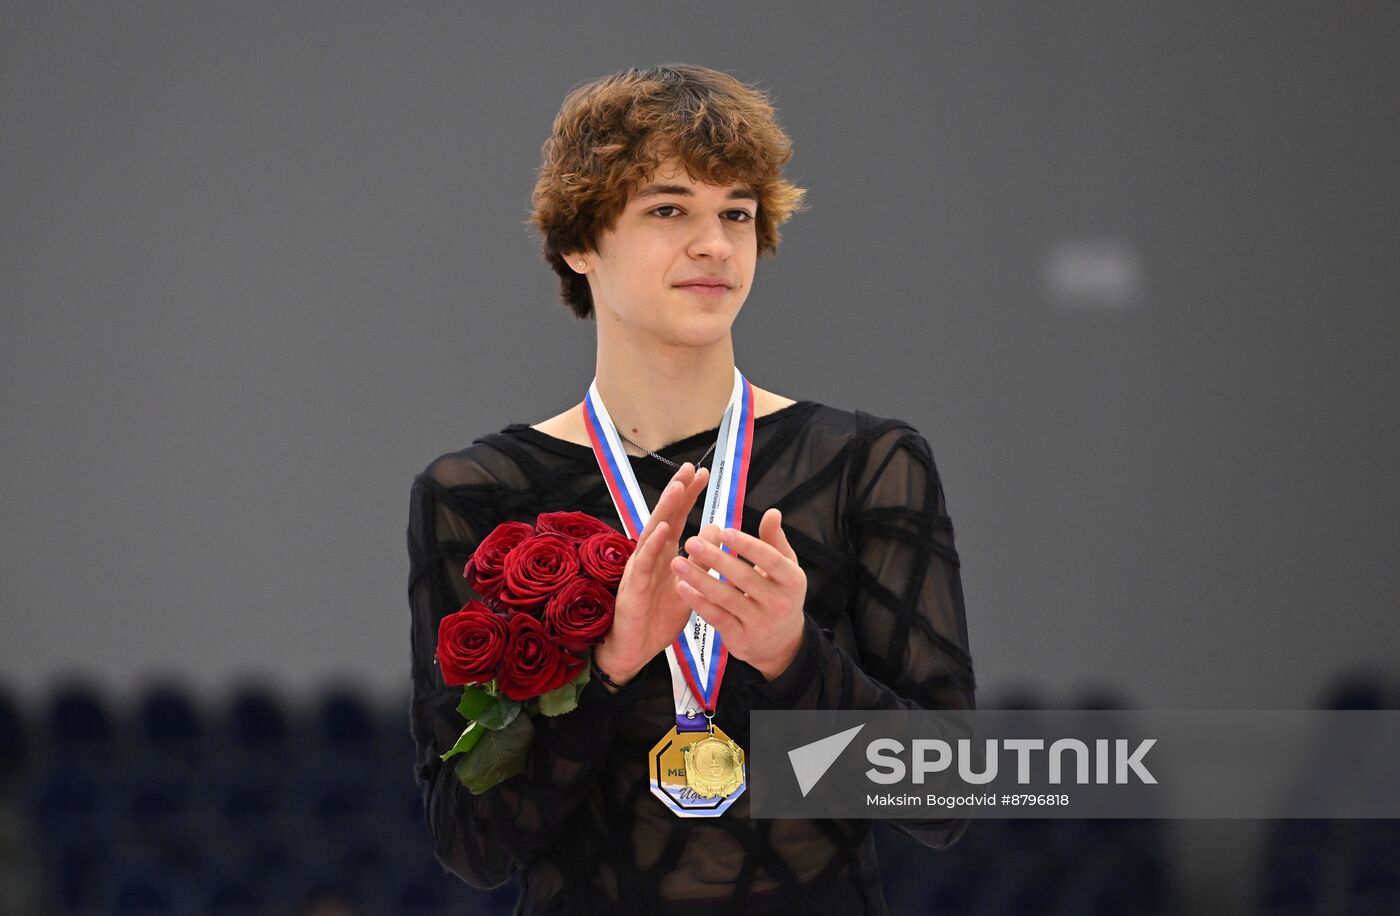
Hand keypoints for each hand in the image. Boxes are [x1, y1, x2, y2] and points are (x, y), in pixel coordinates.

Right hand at [594, 461, 710, 686]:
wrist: (636, 649)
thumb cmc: (659, 617)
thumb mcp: (688, 585)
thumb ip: (701, 559)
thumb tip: (716, 529)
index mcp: (663, 554)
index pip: (677, 518)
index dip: (688, 495)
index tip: (703, 473)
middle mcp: (649, 555)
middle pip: (663, 517)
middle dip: (676, 492)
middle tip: (689, 468)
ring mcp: (639, 569)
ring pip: (652, 533)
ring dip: (664, 510)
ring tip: (677, 488)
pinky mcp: (634, 587)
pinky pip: (644, 562)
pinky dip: (653, 544)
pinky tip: (663, 529)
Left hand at [670, 508, 807, 681]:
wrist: (782, 643)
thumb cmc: (779, 594)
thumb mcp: (784, 568)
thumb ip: (774, 541)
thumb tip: (772, 512)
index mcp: (793, 581)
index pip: (770, 559)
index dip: (747, 545)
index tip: (724, 531)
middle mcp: (780, 604)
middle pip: (744, 578)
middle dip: (715, 559)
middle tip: (691, 541)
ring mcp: (760, 624)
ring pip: (726, 598)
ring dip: (699, 579)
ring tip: (677, 562)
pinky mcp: (742, 639)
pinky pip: (716, 617)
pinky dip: (698, 602)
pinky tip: (681, 587)